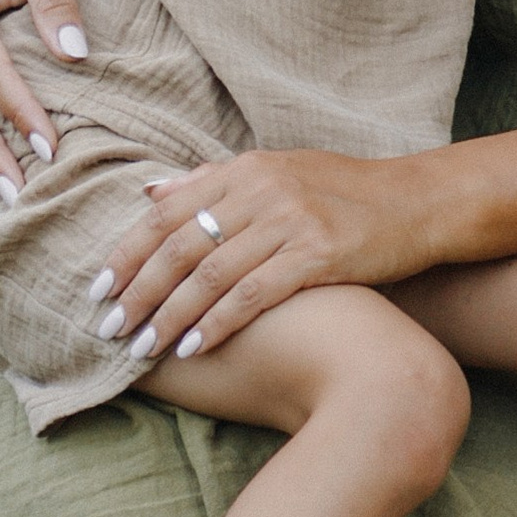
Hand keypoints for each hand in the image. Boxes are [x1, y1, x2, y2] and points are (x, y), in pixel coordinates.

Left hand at [93, 149, 433, 363]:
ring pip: (209, 274)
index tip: (97, 287)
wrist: (420, 202)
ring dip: (169, 315)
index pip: (167, 211)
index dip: (127, 251)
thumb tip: (150, 192)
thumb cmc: (346, 193)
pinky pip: (251, 295)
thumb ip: (213, 182)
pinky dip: (216, 324)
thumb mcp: (279, 171)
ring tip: (142, 348)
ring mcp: (289, 219)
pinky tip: (193, 347)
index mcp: (245, 168)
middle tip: (109, 327)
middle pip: (179, 245)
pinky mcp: (317, 253)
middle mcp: (261, 188)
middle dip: (138, 290)